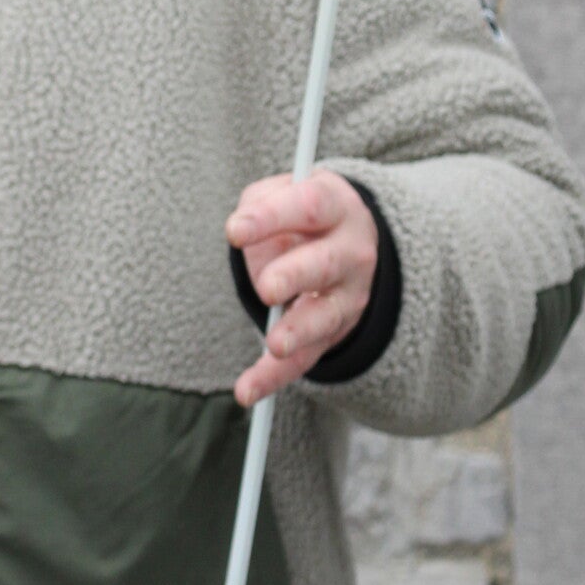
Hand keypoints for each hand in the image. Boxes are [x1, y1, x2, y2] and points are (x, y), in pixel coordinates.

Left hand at [226, 170, 377, 408]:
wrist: (351, 237)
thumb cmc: (303, 213)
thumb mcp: (284, 194)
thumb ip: (261, 204)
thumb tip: (241, 229)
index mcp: (337, 207)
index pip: (308, 207)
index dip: (271, 218)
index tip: (233, 231)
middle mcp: (350, 252)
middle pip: (325, 263)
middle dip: (295, 275)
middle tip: (267, 288)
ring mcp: (347, 296)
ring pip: (324, 316)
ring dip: (298, 331)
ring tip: (274, 344)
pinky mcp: (332, 332)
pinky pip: (305, 357)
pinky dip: (274, 377)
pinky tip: (248, 391)